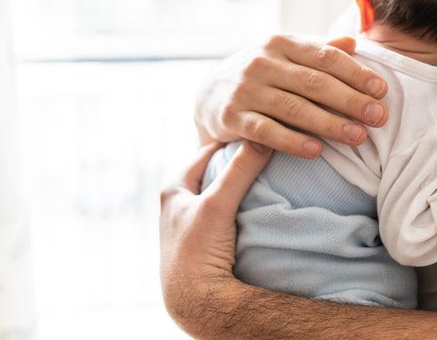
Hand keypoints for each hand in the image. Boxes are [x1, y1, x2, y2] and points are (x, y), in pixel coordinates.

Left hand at [159, 141, 272, 333]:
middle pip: (212, 172)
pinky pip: (223, 214)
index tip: (255, 134)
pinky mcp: (202, 241)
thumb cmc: (198, 250)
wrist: (196, 301)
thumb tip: (263, 139)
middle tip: (262, 154)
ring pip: (218, 194)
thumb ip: (240, 170)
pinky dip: (237, 206)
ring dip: (237, 186)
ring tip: (262, 178)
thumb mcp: (218, 204)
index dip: (230, 143)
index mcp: (173, 189)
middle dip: (235, 164)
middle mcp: (177, 204)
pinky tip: (253, 207)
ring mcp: (190, 224)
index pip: (205, 152)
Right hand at [195, 34, 387, 158]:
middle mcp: (261, 62)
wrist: (209, 94)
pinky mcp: (231, 117)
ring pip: (293, 108)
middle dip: (350, 100)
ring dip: (329, 123)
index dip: (356, 73)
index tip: (382, 91)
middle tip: (379, 117)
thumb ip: (318, 49)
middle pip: (313, 82)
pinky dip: (292, 141)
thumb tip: (353, 41)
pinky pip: (266, 131)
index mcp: (280, 43)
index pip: (325, 56)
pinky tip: (316, 151)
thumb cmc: (261, 75)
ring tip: (358, 137)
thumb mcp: (285, 55)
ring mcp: (245, 89)